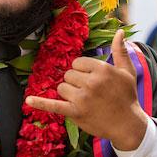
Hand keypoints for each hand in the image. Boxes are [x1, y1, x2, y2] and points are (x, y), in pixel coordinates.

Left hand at [26, 30, 147, 150]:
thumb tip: (120, 32)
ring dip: (68, 94)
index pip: (77, 63)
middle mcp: (91, 82)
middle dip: (76, 82)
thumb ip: (120, 51)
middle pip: (68, 75)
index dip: (82, 71)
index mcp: (102, 69)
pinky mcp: (76, 112)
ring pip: (62, 88)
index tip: (91, 79)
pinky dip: (40, 103)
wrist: (128, 125)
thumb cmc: (127, 96)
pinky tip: (28, 100)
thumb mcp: (127, 71)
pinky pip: (54, 105)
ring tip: (84, 100)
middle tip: (90, 92)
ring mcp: (82, 98)